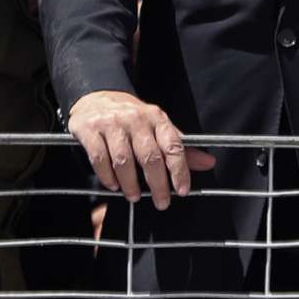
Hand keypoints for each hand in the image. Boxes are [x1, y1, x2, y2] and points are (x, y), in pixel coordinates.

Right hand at [66, 90, 212, 210]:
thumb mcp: (158, 127)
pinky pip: (100, 158)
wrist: (96, 96)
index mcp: (157, 118)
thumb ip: (180, 148)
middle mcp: (136, 119)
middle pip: (150, 157)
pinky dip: (108, 177)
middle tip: (161, 202)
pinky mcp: (90, 129)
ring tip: (134, 196)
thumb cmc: (131, 116)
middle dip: (157, 184)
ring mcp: (112, 124)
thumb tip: (208, 163)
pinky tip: (113, 185)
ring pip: (124, 161)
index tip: (182, 190)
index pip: (173, 146)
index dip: (180, 171)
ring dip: (130, 184)